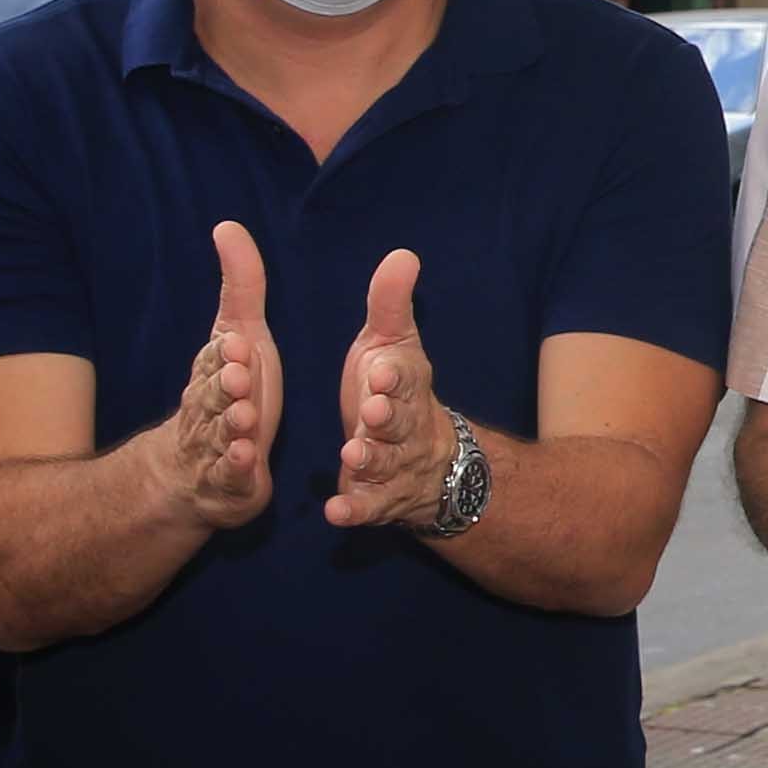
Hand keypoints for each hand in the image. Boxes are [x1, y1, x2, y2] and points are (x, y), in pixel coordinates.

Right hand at [148, 221, 277, 531]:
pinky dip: (235, 472)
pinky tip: (246, 466)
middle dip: (226, 389)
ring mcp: (217, 447)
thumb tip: (227, 225)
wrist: (198, 467)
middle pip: (215, 398)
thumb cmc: (232, 390)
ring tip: (244, 424)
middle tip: (240, 380)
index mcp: (216, 371)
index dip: (226, 355)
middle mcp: (211, 408)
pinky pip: (230, 479)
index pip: (218, 361)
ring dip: (230, 431)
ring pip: (219, 438)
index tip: (237, 345)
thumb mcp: (240, 335)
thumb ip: (241, 286)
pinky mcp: (230, 484)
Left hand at [325, 248, 450, 531]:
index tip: (381, 372)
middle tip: (372, 412)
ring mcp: (392, 465)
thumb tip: (403, 255)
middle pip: (398, 422)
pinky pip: (367, 507)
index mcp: (404, 384)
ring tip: (353, 456)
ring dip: (370, 460)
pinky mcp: (376, 499)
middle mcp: (403, 427)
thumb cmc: (395, 391)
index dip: (395, 377)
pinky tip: (336, 513)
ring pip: (384, 464)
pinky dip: (355, 509)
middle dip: (387, 418)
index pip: (405, 378)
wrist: (431, 462)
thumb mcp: (393, 346)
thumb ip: (391, 305)